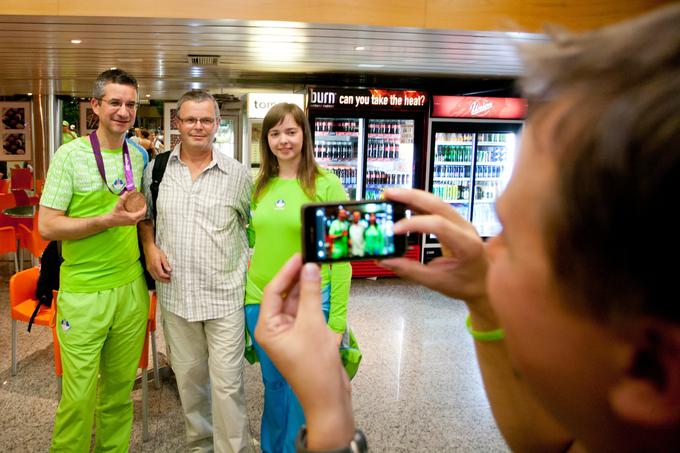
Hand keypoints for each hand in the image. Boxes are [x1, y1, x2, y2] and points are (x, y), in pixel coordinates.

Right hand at [107, 191, 146, 226]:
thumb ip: (123, 198)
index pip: (143, 211)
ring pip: (141, 216)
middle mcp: (134, 221)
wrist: (110, 221)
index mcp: (133, 218)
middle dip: (143, 208)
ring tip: (140, 205)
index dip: (145, 206)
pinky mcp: (131, 223)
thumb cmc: (114, 214)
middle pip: (143, 214)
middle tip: (142, 202)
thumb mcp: (119, 206)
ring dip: (141, 211)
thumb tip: (127, 191)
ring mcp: (133, 223)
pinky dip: (139, 214)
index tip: (144, 201)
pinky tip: (137, 210)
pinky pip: (138, 218)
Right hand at [144, 243, 171, 282]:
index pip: (161, 274)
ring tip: (166, 280)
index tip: (170, 277)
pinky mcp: (148, 268)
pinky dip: (157, 278)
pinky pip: (152, 275)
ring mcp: (149, 269)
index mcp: (156, 265)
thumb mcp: (163, 256)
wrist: (148, 249)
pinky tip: (160, 277)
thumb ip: (166, 264)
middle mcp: (151, 268)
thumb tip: (170, 270)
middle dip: (164, 280)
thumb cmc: (156, 252)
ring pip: (154, 277)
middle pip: (158, 277)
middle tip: (169, 281)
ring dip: (160, 280)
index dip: (166, 277)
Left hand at [255, 254, 354, 449]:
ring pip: (296, 303)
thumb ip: (310, 293)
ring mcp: (290, 333)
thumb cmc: (315, 366)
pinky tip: (322, 287)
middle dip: (297, 278)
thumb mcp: (312, 324)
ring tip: (318, 267)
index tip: (300, 255)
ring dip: (307, 288)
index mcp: (267, 327)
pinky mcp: (304, 337)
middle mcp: (275, 329)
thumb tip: (310, 267)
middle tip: (311, 258)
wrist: (329, 397)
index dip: (286, 272)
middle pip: (284, 295)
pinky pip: (306, 313)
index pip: (273, 291)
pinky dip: (314, 301)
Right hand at [379, 189, 488, 304]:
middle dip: (411, 196)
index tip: (394, 229)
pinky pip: (437, 207)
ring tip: (392, 195)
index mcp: (466, 245)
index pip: (439, 225)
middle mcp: (466, 228)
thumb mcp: (436, 282)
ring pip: (437, 201)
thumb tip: (385, 261)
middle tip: (388, 195)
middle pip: (437, 204)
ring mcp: (462, 222)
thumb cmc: (466, 284)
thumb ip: (410, 270)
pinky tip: (404, 203)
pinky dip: (419, 203)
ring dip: (413, 196)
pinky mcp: (455, 222)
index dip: (414, 224)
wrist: (484, 283)